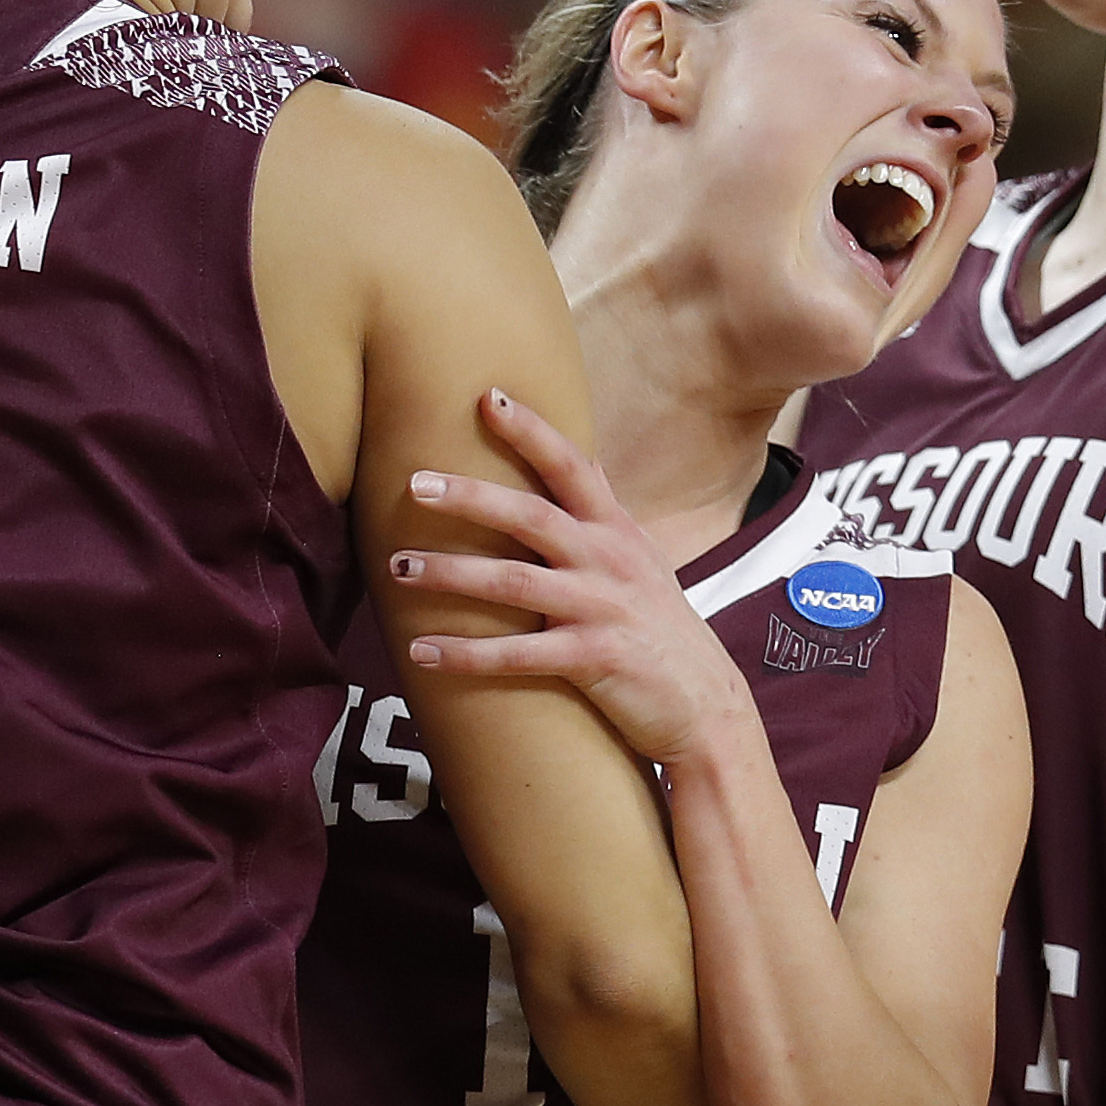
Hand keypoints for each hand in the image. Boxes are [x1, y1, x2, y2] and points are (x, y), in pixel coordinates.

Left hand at [390, 392, 761, 771]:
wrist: (707, 707)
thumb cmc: (661, 632)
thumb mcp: (642, 562)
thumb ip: (603, 517)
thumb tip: (579, 462)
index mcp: (617, 532)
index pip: (572, 466)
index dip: (532, 431)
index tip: (487, 397)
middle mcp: (609, 561)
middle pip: (531, 515)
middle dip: (470, 496)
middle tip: (414, 484)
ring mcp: (602, 610)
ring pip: (513, 582)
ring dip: (450, 573)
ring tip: (398, 567)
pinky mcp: (594, 660)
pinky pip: (518, 655)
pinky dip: (466, 654)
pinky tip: (421, 652)